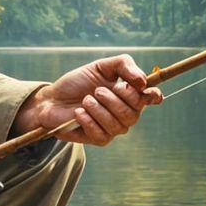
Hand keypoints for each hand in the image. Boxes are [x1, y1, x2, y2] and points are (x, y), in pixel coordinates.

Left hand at [13, 54, 162, 144]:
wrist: (53, 99)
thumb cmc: (78, 82)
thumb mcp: (101, 66)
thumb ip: (124, 65)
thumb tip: (143, 80)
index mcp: (130, 95)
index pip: (152, 97)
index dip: (151, 94)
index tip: (138, 87)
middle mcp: (126, 113)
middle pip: (134, 112)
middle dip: (114, 98)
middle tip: (97, 90)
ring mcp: (114, 128)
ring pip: (118, 124)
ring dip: (99, 108)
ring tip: (85, 100)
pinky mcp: (99, 139)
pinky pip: (102, 134)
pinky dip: (88, 120)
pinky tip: (79, 113)